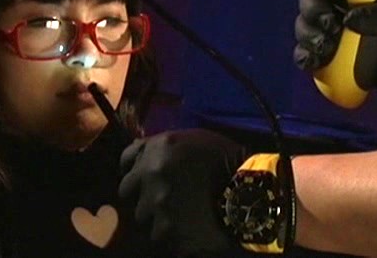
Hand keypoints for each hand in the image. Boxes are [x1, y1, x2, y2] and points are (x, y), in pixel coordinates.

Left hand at [118, 129, 247, 257]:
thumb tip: (145, 153)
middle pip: (126, 190)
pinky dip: (168, 234)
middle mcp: (150, 174)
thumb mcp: (195, 140)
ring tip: (174, 217)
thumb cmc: (227, 161)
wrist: (250, 192)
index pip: (126, 159)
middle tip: (156, 199)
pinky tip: (183, 230)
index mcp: (157, 148)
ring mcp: (156, 204)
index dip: (133, 168)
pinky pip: (158, 235)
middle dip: (139, 194)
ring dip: (153, 215)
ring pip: (141, 215)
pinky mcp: (166, 230)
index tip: (140, 176)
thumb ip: (164, 147)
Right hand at [294, 0, 376, 95]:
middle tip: (330, 22)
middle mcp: (340, 3)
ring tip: (327, 45)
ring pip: (304, 25)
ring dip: (309, 34)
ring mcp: (332, 30)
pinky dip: (305, 56)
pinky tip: (314, 60)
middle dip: (313, 9)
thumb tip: (350, 19)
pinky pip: (306, 53)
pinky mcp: (329, 56)